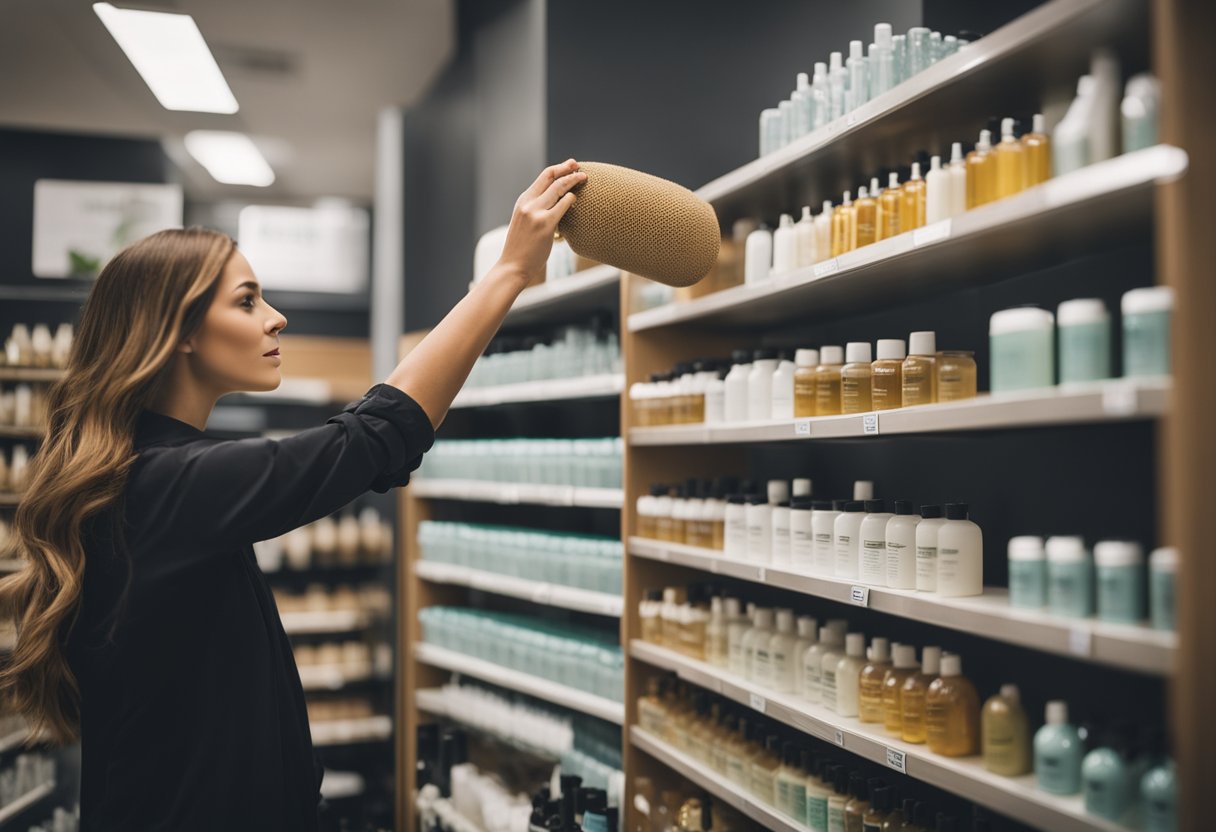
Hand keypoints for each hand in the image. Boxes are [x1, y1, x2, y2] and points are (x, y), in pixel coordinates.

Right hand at [496, 159, 585, 286]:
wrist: (513, 265)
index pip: (543, 177)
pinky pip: (562, 205)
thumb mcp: (525, 222)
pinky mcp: (545, 224)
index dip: (558, 168)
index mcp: (523, 201)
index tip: (570, 165)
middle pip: (551, 177)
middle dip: (567, 169)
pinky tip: (576, 199)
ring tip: (584, 178)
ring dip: (573, 180)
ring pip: (558, 188)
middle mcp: (528, 203)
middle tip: (579, 167)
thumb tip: (557, 202)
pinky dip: (571, 199)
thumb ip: (537, 209)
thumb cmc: (522, 248)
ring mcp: (536, 213)